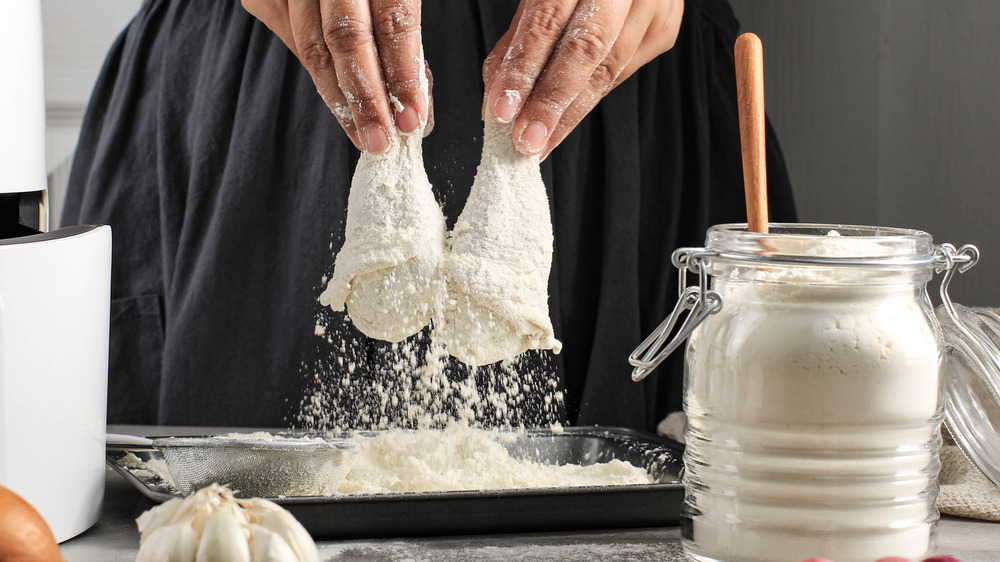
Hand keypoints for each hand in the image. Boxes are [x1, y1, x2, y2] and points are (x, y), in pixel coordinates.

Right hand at [241, 0, 430, 152]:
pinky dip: (316, 69)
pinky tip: (335, 96)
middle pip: (345, 39)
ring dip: (338, 97)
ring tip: (362, 132)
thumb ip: (408, 28)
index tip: (414, 119)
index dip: (403, 75)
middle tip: (382, 141)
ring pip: (311, 45)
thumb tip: (416, 98)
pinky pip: (291, 35)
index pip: (393, 21)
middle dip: (365, 99)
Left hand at [483, 0, 683, 157]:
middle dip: (552, 103)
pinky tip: (567, 117)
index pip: (548, 21)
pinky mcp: (664, 28)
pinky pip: (621, 73)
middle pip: (587, 51)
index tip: (502, 111)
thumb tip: (498, 96)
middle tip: (526, 141)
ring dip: (570, 113)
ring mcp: (652, 5)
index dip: (524, 70)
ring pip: (608, 70)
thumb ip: (520, 37)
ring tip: (541, 142)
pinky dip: (590, 96)